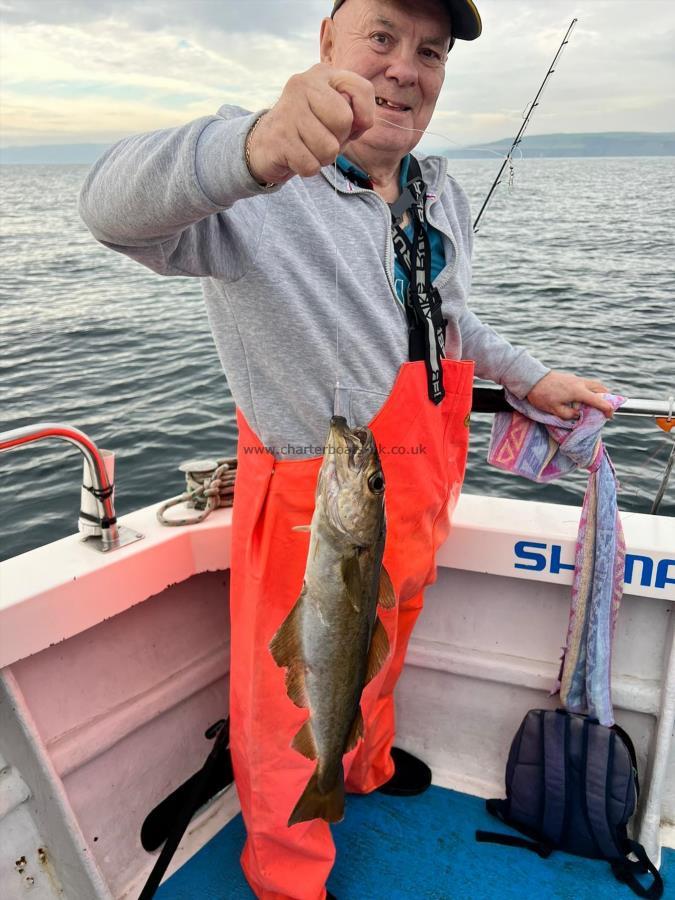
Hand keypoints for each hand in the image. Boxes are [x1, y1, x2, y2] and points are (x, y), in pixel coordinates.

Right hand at [246, 64, 375, 184]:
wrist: (265, 145)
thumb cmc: (310, 130)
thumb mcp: (336, 116)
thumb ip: (356, 114)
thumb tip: (360, 122)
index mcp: (323, 74)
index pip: (362, 89)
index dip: (366, 115)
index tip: (354, 125)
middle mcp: (304, 84)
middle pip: (344, 120)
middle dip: (340, 139)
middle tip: (323, 138)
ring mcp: (289, 109)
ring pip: (329, 148)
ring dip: (323, 158)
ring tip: (308, 147)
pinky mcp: (279, 136)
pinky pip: (311, 165)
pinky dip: (308, 168)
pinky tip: (296, 157)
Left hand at [526, 371, 613, 419]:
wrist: (532, 379)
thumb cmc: (542, 395)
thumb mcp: (554, 410)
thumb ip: (568, 415)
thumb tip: (577, 415)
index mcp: (579, 392)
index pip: (599, 400)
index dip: (607, 409)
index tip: (609, 416)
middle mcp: (581, 383)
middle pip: (601, 388)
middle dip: (607, 398)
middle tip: (605, 409)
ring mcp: (576, 378)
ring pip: (594, 384)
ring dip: (599, 392)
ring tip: (596, 402)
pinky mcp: (571, 377)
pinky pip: (587, 382)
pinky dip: (591, 389)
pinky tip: (584, 397)